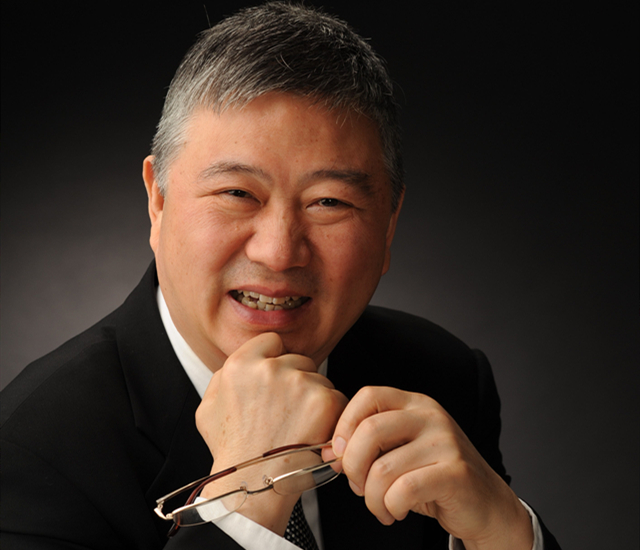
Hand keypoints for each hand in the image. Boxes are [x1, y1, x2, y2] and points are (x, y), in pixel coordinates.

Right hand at [195, 332, 346, 533]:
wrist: (253, 487)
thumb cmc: (232, 451)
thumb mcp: (208, 408)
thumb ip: (223, 377)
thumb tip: (243, 363)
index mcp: (240, 364)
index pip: (272, 341)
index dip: (275, 360)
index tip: (276, 382)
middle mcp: (270, 368)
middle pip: (299, 360)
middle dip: (297, 381)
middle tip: (287, 413)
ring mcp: (299, 383)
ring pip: (319, 380)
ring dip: (315, 398)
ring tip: (298, 428)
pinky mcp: (324, 401)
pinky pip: (337, 398)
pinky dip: (332, 416)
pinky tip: (315, 433)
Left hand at [325, 386, 532, 549]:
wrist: (484, 504)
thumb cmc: (435, 477)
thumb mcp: (401, 450)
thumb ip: (370, 443)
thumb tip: (332, 451)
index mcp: (414, 404)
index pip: (368, 396)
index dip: (344, 424)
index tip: (338, 452)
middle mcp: (430, 416)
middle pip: (370, 430)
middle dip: (352, 466)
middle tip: (357, 486)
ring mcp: (445, 442)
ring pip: (383, 469)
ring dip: (371, 497)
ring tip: (380, 506)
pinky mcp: (455, 472)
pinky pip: (404, 490)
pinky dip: (390, 507)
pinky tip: (395, 511)